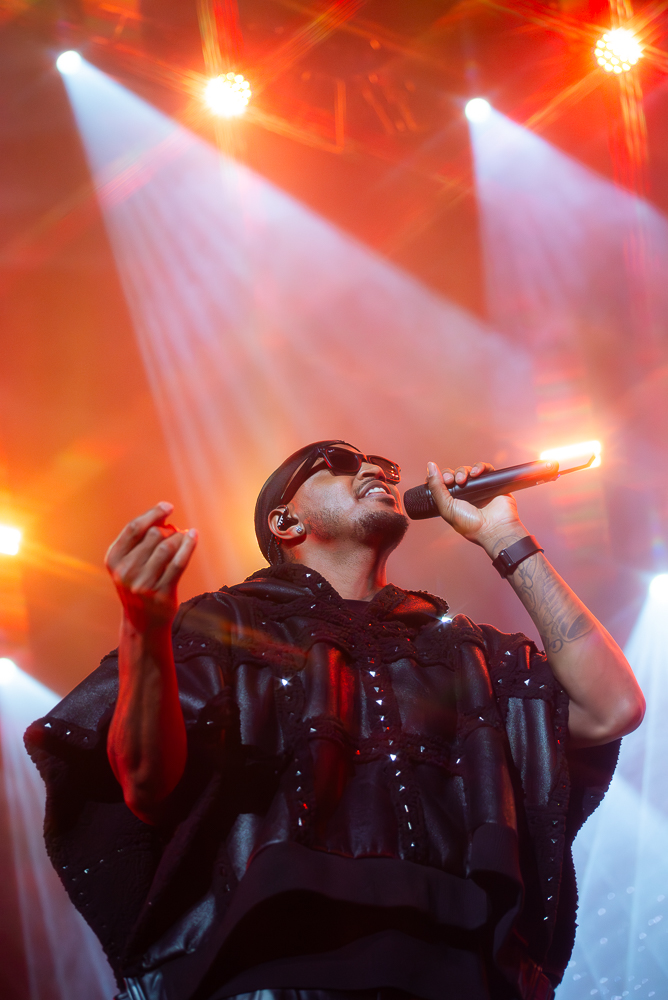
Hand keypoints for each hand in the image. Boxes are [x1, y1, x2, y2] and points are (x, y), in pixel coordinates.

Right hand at [105, 502, 197, 631]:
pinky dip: (188, 545)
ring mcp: (143, 584)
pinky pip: (179, 563)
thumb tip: (164, 517)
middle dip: (168, 529)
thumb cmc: (138, 584)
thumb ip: (140, 541)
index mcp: (113, 560)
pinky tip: (194, 536)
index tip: (168, 507)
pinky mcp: (161, 594)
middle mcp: (125, 572)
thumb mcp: (129, 563)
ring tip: (184, 537)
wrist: (142, 622)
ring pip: (167, 547)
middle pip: (153, 535)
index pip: (133, 528)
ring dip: (179, 538)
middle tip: (176, 532)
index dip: (152, 514)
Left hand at [425, 461, 525, 554]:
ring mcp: (479, 488)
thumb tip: (430, 466)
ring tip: (463, 479)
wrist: (493, 528)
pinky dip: (479, 467)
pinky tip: (475, 473)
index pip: (442, 484)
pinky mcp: (492, 483)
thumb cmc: (470, 524)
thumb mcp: (446, 507)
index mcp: (452, 501)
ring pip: (468, 470)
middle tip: (451, 480)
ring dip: (463, 471)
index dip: (438, 478)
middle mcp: (465, 494)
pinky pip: (485, 469)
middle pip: (454, 475)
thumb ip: (436, 488)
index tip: (437, 479)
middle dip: (450, 474)